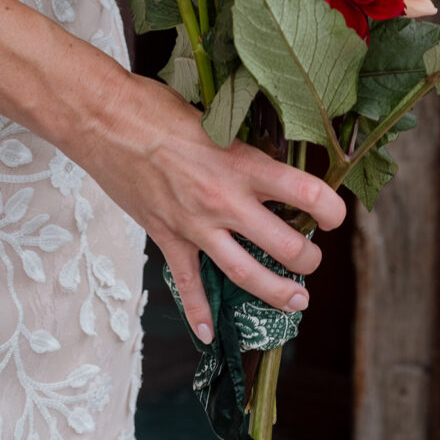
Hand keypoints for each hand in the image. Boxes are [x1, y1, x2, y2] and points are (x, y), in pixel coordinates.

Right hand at [79, 72, 345, 343]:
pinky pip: (187, 283)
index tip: (336, 214)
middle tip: (313, 260)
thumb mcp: (216, 119)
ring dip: (275, 292)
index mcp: (243, 163)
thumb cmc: (158, 107)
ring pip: (245, 274)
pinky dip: (197, 310)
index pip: (307, 192)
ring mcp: (195, 224)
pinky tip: (208, 332)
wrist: (104, 119)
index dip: (332, 208)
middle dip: (309, 259)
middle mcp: (226, 199)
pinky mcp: (166, 236)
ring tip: (297, 301)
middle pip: (285, 245)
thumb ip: (242, 146)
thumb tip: (269, 159)